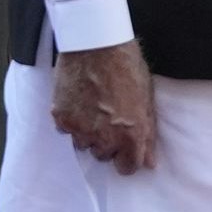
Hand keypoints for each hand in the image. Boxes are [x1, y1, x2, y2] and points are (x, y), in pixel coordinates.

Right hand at [54, 40, 159, 173]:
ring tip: (92, 105)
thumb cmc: (126, 66)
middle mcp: (105, 138)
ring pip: (82, 144)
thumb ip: (147, 134)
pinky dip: (71, 119)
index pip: (127, 168)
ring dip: (87, 131)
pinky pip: (65, 130)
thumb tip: (150, 162)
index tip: (124, 148)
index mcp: (130, 135)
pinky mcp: (61, 118)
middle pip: (103, 155)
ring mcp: (81, 129)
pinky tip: (78, 100)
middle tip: (108, 116)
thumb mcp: (147, 98)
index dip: (126, 158)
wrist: (95, 43)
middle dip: (106, 141)